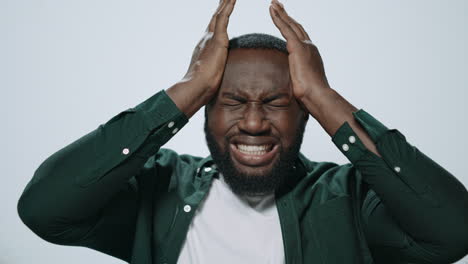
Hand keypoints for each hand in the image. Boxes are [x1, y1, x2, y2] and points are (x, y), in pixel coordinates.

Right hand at [167, 0, 236, 117]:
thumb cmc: (202, 86)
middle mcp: (205, 38)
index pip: (213, 28)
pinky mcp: (217, 39)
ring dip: (226, 2)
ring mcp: (210, 37)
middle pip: (215, 17)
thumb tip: (214, 81)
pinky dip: (229, 7)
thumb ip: (212, 73)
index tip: (221, 9)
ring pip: (219, 14)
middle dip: (221, 5)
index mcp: (205, 46)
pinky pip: (223, 18)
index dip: (218, 17)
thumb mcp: (210, 76)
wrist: (196, 86)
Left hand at [269, 0, 329, 101]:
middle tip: (277, 4)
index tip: (285, 19)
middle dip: (286, 15)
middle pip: (295, 26)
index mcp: (310, 54)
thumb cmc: (310, 95)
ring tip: (272, 3)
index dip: (291, 26)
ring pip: (290, 24)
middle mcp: (309, 46)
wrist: (317, 95)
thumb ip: (298, 79)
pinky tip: (271, 10)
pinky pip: (285, 29)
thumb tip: (294, 86)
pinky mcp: (298, 47)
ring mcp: (304, 46)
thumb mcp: (302, 83)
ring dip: (280, 12)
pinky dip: (278, 18)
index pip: (299, 36)